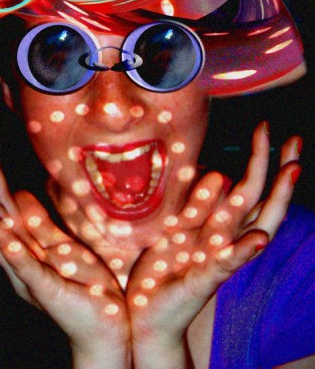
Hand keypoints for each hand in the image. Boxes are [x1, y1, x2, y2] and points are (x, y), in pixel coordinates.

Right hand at [0, 140, 130, 368]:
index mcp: (24, 246)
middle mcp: (19, 259)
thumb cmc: (84, 286)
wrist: (104, 328)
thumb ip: (39, 222)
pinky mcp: (47, 290)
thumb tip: (18, 192)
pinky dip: (8, 245)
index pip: (1, 203)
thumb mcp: (62, 246)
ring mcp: (29, 274)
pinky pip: (25, 265)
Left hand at [126, 123, 301, 368]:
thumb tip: (215, 172)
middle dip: (278, 171)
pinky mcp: (203, 280)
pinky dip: (242, 251)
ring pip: (254, 226)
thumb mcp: (177, 226)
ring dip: (274, 200)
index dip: (262, 161)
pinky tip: (259, 239)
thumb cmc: (166, 266)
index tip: (271, 131)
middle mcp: (228, 240)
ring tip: (291, 172)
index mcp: (221, 226)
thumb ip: (196, 203)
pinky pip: (225, 263)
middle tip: (294, 141)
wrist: (149, 311)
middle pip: (261, 202)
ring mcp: (220, 259)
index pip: (249, 189)